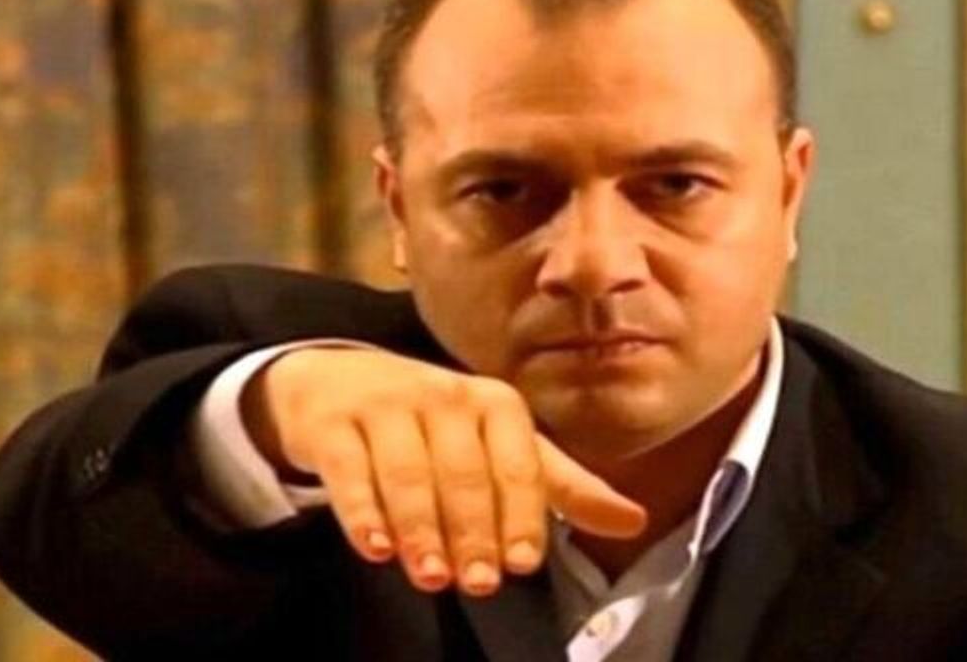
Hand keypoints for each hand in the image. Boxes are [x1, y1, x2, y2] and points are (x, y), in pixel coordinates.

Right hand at [242, 346, 646, 596]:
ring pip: (406, 472)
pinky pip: (348, 469)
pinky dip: (362, 510)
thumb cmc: (431, 425)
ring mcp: (384, 405)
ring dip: (421, 528)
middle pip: (462, 472)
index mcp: (493, 403)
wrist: (334, 382)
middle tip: (478, 582)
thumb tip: (634, 520)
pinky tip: (375, 546)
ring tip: (429, 574)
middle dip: (472, 531)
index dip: (522, 514)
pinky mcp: (332, 423)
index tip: (523, 562)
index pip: (517, 462)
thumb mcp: (498, 445)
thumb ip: (558, 486)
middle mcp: (441, 395)